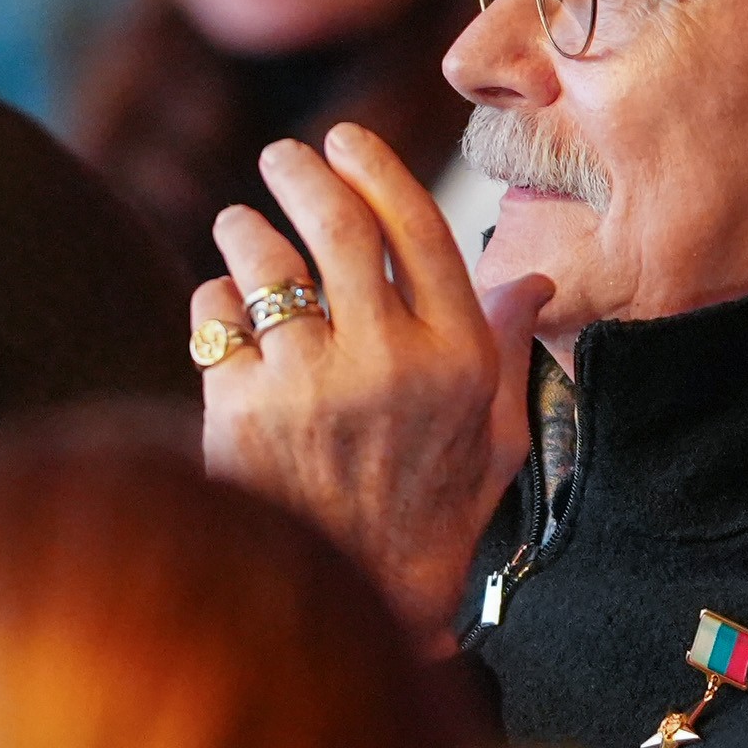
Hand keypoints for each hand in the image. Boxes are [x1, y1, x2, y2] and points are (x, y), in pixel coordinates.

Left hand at [200, 124, 550, 640]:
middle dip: (301, 171)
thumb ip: (507, 351)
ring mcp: (313, 385)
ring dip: (246, 229)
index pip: (419, 229)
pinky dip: (214, 303)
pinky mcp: (242, 410)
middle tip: (282, 156)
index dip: (377, 167)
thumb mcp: (495, 442)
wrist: (350, 607)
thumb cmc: (429, 522)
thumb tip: (533, 275)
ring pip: (266, 259)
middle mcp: (390, 362)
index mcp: (458, 361)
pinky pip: (217, 315)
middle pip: (337, 222)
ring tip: (239, 226)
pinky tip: (223, 316)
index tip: (347, 140)